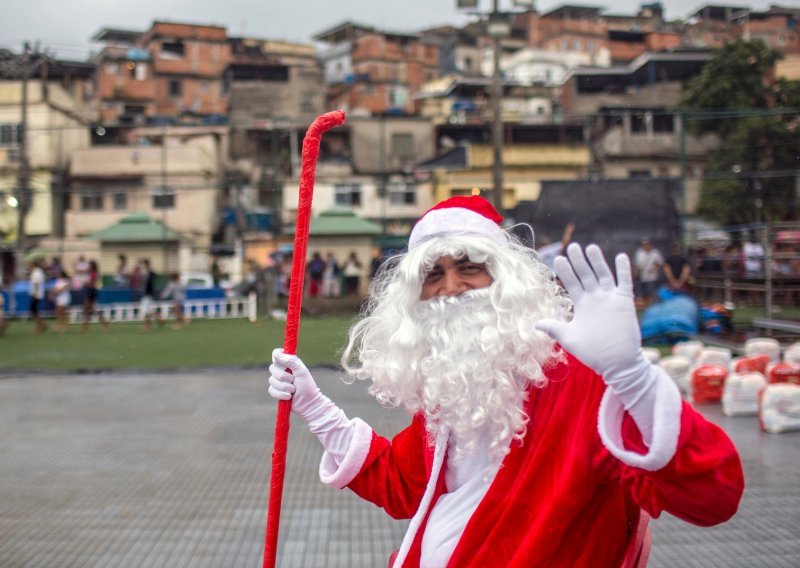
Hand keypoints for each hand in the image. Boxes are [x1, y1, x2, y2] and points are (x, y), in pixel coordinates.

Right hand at [268, 348, 323, 420]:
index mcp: (288, 362)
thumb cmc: (307, 386)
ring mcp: (277, 381)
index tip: (286, 366)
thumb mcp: (301, 371)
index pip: (276, 354)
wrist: (308, 403)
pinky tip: (289, 396)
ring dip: (285, 387)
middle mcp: (281, 370)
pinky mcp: (275, 391)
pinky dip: (281, 394)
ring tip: (293, 390)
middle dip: (284, 377)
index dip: (278, 359)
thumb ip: (291, 361)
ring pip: (272, 380)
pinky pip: (271, 390)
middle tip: (294, 380)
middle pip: (272, 368)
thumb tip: (277, 354)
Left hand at [535, 243, 643, 377]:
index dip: (565, 272)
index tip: (557, 258)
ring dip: (597, 261)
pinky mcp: (625, 302)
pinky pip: (625, 282)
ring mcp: (610, 299)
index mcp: (582, 305)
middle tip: (572, 246)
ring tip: (590, 247)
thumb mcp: (569, 338)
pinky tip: (620, 256)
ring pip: (603, 275)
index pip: (572, 283)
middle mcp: (595, 299)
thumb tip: (535, 323)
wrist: (617, 363)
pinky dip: (623, 270)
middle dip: (579, 261)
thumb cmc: (592, 352)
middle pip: (586, 275)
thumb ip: (553, 327)